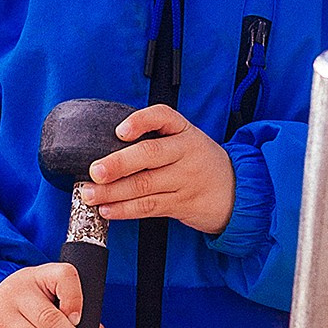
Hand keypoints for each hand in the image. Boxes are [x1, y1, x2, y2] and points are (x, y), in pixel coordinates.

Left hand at [83, 105, 236, 236]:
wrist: (237, 191)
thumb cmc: (200, 162)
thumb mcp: (186, 140)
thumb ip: (155, 138)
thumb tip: (106, 147)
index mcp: (184, 131)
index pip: (163, 116)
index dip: (140, 121)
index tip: (120, 130)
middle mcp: (185, 153)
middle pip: (150, 154)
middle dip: (118, 163)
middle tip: (94, 171)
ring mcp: (184, 180)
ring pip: (144, 185)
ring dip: (113, 192)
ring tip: (90, 194)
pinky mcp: (181, 204)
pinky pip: (148, 207)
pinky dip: (125, 210)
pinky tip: (108, 210)